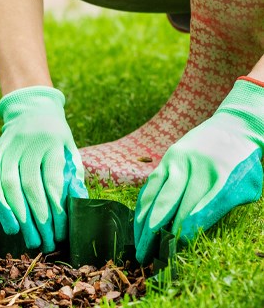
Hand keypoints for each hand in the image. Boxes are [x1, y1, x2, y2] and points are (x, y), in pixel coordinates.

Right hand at [0, 86, 87, 251]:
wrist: (32, 110)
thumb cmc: (56, 138)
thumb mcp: (70, 151)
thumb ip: (73, 176)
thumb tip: (75, 204)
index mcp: (51, 141)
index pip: (52, 181)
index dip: (55, 210)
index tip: (60, 232)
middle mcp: (26, 142)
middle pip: (29, 186)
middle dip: (36, 219)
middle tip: (44, 243)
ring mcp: (6, 146)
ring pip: (7, 184)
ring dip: (16, 215)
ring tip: (26, 238)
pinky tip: (9, 222)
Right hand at [134, 79, 263, 263]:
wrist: (233, 127)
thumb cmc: (242, 165)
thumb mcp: (244, 187)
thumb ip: (220, 207)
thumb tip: (191, 231)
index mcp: (217, 176)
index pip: (195, 210)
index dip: (183, 231)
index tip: (173, 249)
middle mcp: (192, 167)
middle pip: (168, 203)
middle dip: (155, 231)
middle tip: (146, 253)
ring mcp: (176, 161)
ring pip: (154, 194)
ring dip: (143, 221)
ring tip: (138, 243)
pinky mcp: (166, 159)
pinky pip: (151, 185)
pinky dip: (143, 205)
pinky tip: (139, 223)